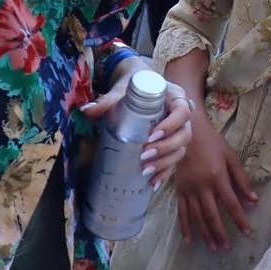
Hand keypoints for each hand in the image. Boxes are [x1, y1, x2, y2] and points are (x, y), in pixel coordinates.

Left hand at [80, 63, 193, 186]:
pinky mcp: (172, 144)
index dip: (171, 125)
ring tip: (145, 170)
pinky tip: (153, 183)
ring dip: (165, 162)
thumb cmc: (133, 85)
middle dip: (166, 148)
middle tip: (144, 155)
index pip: (182, 111)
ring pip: (181, 149)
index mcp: (174, 96)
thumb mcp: (121, 90)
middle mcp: (181, 114)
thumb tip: (86, 110)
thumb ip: (107, 100)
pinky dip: (165, 172)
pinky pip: (174, 160)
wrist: (138, 86)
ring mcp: (178, 130)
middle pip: (184, 134)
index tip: (151, 135)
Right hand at [171, 118, 257, 250]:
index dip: (240, 219)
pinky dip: (185, 227)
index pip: (231, 204)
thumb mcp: (231, 157)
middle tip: (228, 247)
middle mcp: (202, 187)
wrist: (187, 134)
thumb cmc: (213, 144)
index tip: (247, 232)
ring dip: (206, 234)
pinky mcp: (179, 191)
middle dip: (221, 233)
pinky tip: (190, 240)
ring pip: (197, 218)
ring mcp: (189, 190)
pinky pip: (181, 213)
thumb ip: (242, 179)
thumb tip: (253, 200)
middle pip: (212, 216)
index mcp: (218, 178)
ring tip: (214, 247)